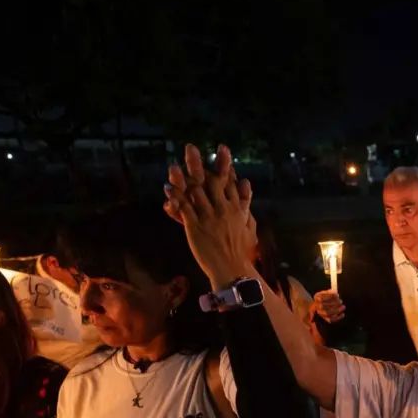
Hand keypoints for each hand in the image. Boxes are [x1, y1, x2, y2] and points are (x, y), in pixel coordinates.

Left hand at [164, 144, 255, 288]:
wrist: (233, 269)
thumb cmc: (242, 251)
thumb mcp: (250, 226)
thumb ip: (247, 206)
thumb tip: (247, 187)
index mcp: (237, 208)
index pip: (230, 182)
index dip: (224, 164)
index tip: (221, 149)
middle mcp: (223, 209)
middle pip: (211, 181)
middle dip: (199, 164)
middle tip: (190, 148)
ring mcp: (209, 217)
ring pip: (195, 192)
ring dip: (182, 177)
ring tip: (173, 166)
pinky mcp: (196, 227)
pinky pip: (184, 208)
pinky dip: (175, 197)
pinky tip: (168, 188)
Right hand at [313, 290, 345, 323]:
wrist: (320, 308)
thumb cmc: (325, 299)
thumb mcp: (326, 293)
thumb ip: (330, 292)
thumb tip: (335, 293)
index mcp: (317, 298)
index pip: (321, 298)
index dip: (330, 296)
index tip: (337, 295)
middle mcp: (316, 306)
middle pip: (323, 306)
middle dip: (333, 303)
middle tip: (340, 301)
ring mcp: (320, 314)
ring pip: (327, 313)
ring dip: (337, 310)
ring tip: (343, 307)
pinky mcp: (325, 319)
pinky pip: (331, 319)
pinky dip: (338, 317)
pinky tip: (342, 314)